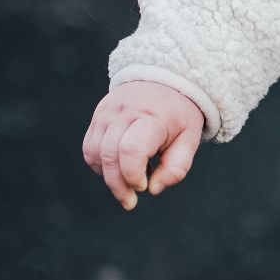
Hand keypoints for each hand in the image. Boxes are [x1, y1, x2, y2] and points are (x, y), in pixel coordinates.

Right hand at [82, 81, 204, 208]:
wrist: (164, 79)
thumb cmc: (179, 115)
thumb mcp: (190, 138)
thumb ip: (176, 167)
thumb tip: (152, 190)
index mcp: (151, 117)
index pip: (131, 150)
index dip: (133, 175)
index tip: (143, 187)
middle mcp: (124, 112)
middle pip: (109, 155)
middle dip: (117, 185)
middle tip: (130, 201)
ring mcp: (107, 113)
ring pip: (95, 153)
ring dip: (107, 176)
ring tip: (128, 180)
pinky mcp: (98, 116)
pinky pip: (90, 147)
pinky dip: (100, 164)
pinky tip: (118, 168)